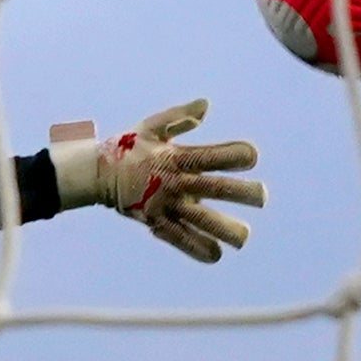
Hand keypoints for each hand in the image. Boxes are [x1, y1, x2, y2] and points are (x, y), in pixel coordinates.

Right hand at [49, 100, 265, 263]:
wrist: (96, 174)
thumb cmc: (131, 148)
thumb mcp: (152, 126)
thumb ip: (180, 117)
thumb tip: (206, 106)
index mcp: (176, 157)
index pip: (209, 155)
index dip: (233, 155)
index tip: (253, 157)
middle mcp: (173, 181)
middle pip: (211, 188)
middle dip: (239, 193)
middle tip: (263, 197)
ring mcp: (164, 204)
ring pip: (198, 219)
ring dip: (223, 229)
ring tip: (244, 238)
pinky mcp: (155, 222)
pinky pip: (178, 238)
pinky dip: (196, 247)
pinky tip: (216, 255)